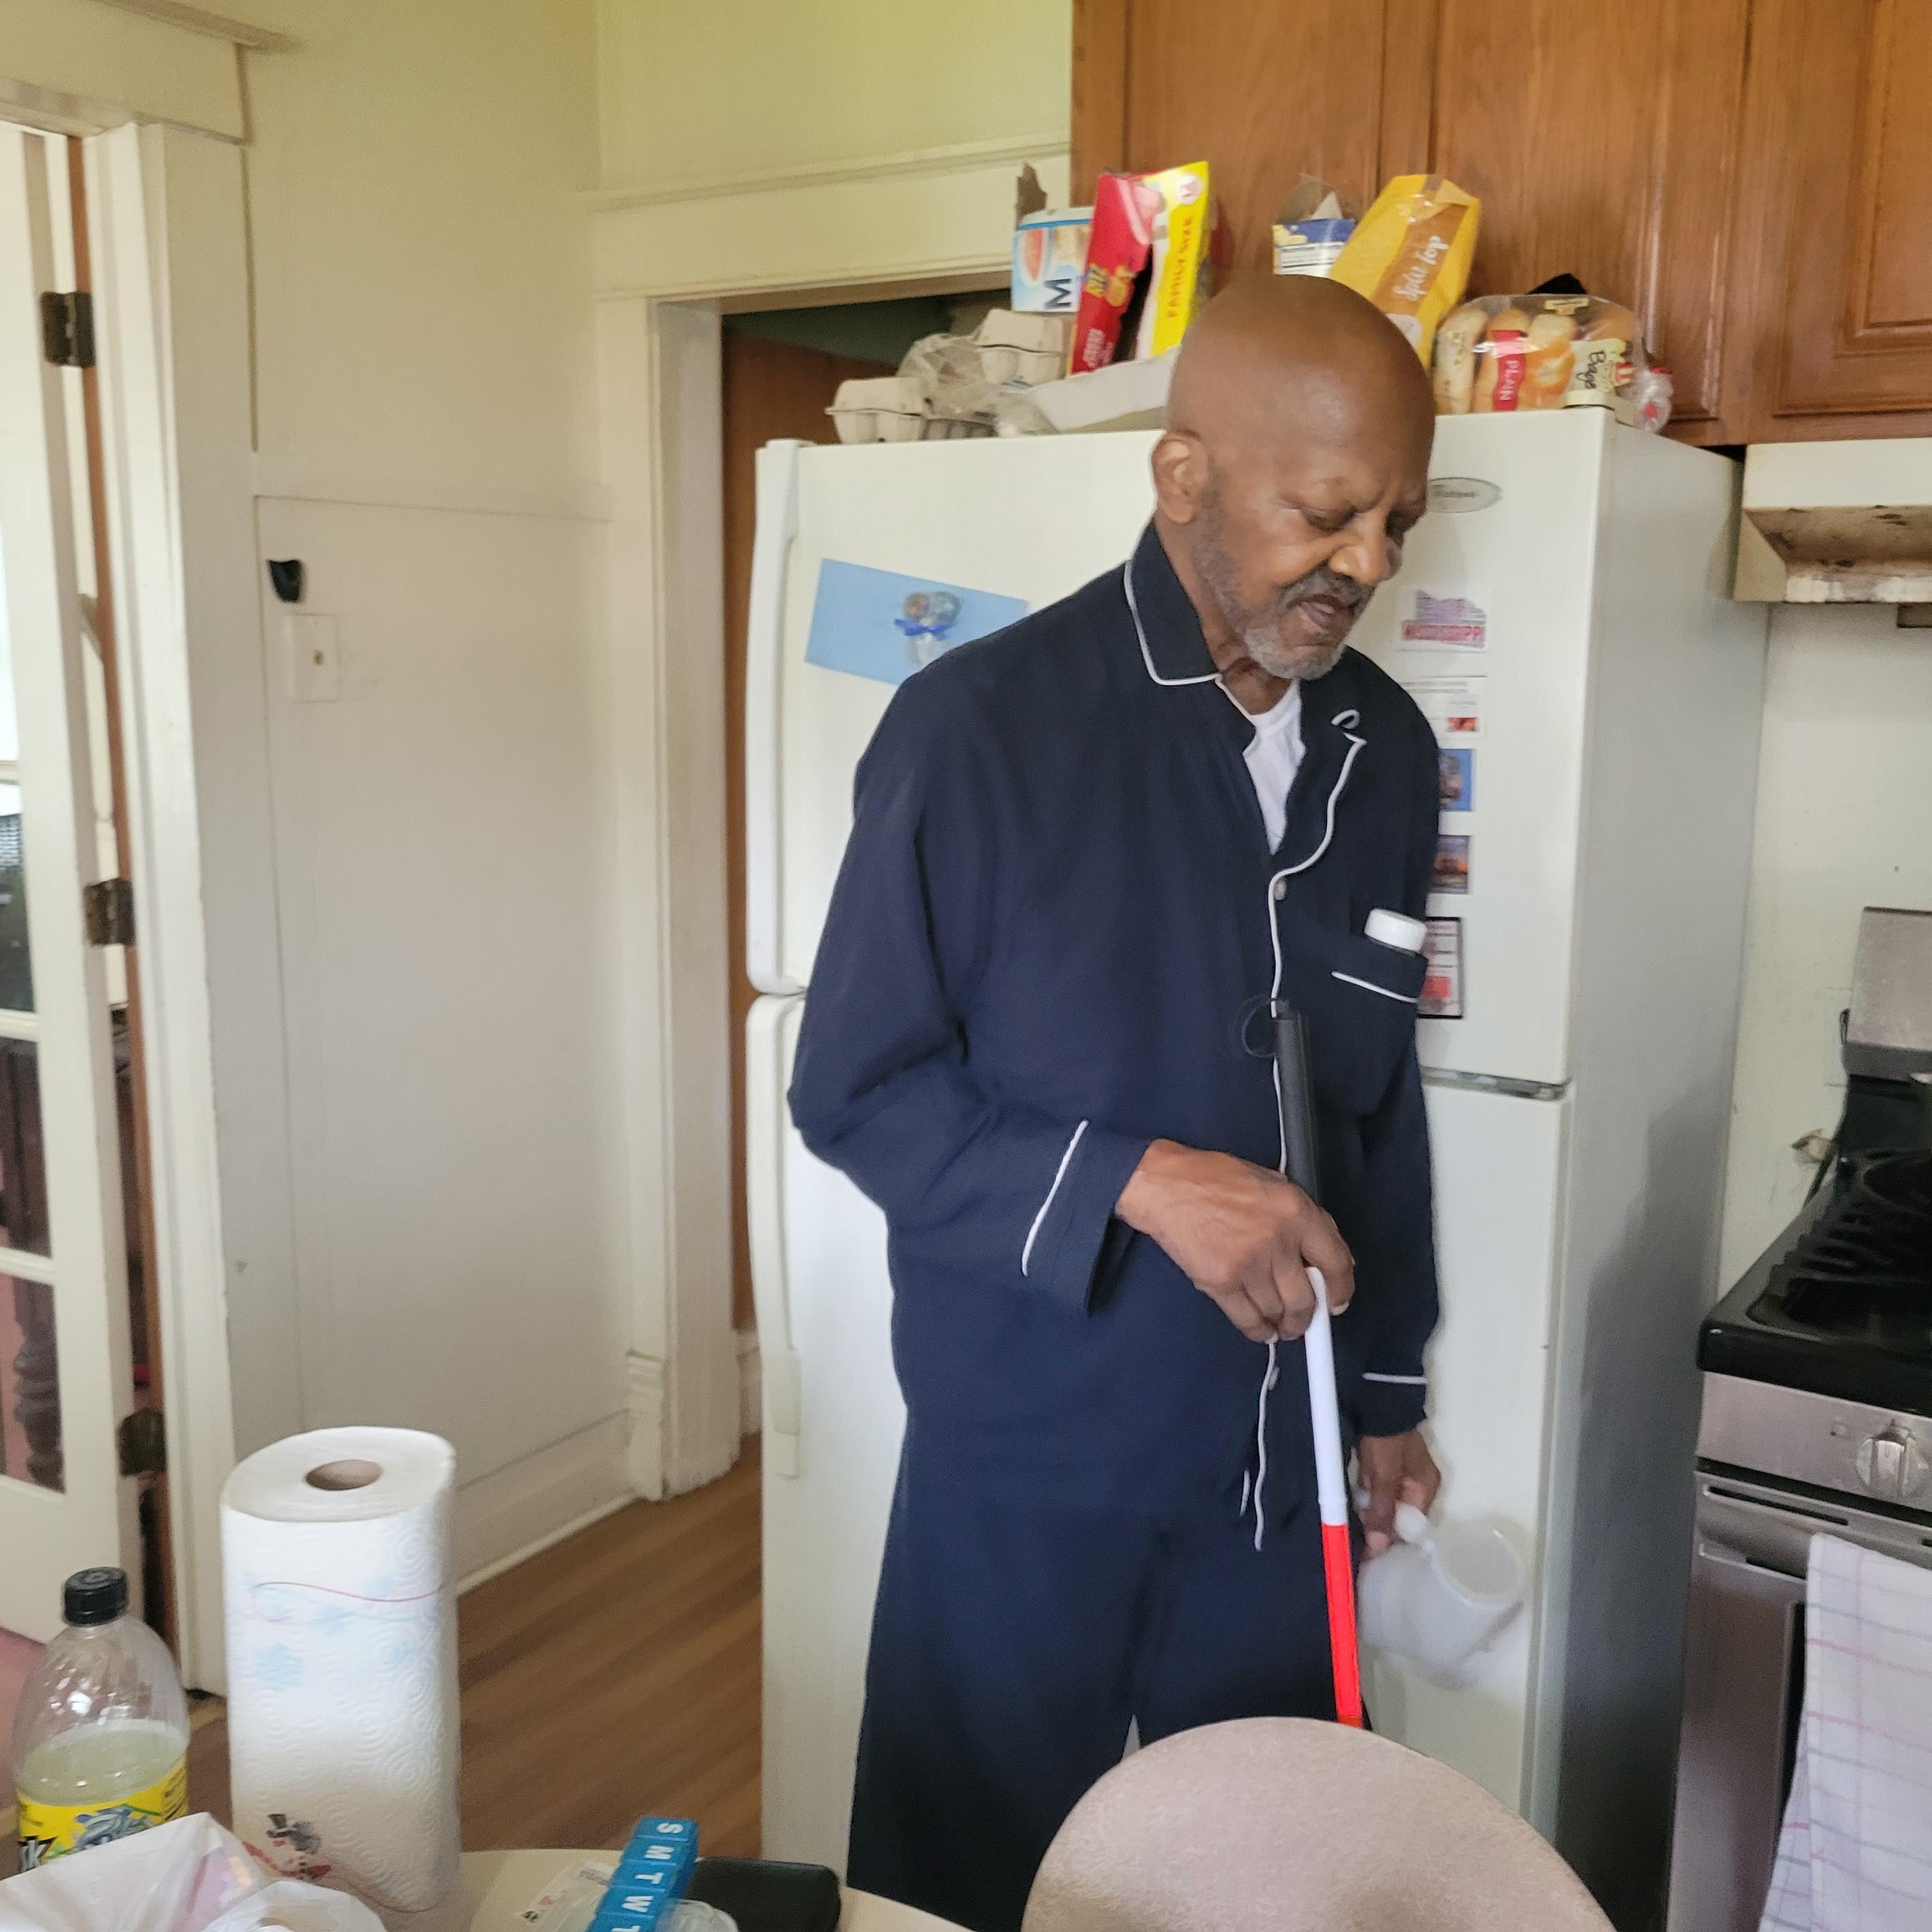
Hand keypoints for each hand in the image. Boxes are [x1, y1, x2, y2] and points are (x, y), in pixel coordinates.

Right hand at [1116, 1139, 1354, 1343]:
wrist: (1166, 1187)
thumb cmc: (1215, 1179)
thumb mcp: (1273, 1184)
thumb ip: (1302, 1218)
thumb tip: (1325, 1256)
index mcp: (1295, 1211)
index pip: (1336, 1261)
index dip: (1342, 1289)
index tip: (1338, 1301)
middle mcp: (1276, 1240)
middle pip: (1306, 1299)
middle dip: (1309, 1318)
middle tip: (1306, 1320)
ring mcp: (1248, 1264)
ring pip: (1278, 1313)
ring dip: (1284, 1326)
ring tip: (1282, 1325)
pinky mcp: (1220, 1282)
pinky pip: (1248, 1320)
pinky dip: (1259, 1331)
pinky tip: (1263, 1329)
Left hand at [1357, 1429, 1441, 1555]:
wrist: (1377, 1401)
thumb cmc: (1387, 1441)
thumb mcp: (1385, 1477)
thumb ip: (1382, 1510)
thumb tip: (1379, 1547)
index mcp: (1425, 1489)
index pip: (1411, 1526)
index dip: (1391, 1539)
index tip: (1369, 1552)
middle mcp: (1415, 1486)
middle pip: (1396, 1517)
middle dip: (1377, 1526)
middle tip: (1355, 1539)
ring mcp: (1398, 1476)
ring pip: (1382, 1504)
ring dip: (1368, 1512)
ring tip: (1350, 1525)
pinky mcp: (1381, 1467)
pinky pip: (1373, 1490)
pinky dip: (1363, 1496)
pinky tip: (1351, 1504)